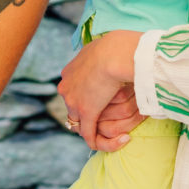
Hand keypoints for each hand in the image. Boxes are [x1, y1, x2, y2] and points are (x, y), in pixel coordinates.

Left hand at [58, 30, 141, 149]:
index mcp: (69, 72)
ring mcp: (74, 102)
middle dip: (88, 117)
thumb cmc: (117, 46)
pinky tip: (122, 140)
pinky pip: (90, 136)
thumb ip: (102, 56)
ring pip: (79, 126)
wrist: (115, 51)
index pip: (73, 92)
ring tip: (118, 133)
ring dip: (97, 131)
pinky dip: (104, 142)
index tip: (105, 101)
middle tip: (110, 121)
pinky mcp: (86, 113)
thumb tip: (111, 57)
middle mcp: (66, 88)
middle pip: (72, 110)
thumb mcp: (104, 47)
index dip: (87, 99)